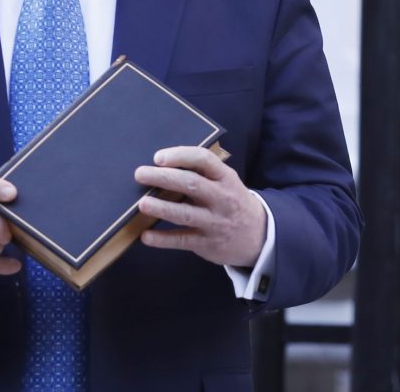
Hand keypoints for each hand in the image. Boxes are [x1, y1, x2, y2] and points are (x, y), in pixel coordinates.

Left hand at [134, 146, 266, 267]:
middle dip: (164, 178)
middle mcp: (222, 198)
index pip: (204, 160)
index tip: (158, 157)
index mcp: (226, 178)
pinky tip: (146, 236)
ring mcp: (215, 222)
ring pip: (186, 214)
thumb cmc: (233, 202)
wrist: (259, 235)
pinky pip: (182, 240)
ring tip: (142, 204)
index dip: (181, 156)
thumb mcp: (227, 183)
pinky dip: (163, 239)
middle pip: (191, 184)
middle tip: (140, 174)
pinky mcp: (207, 244)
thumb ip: (204, 175)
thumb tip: (164, 166)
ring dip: (162, 208)